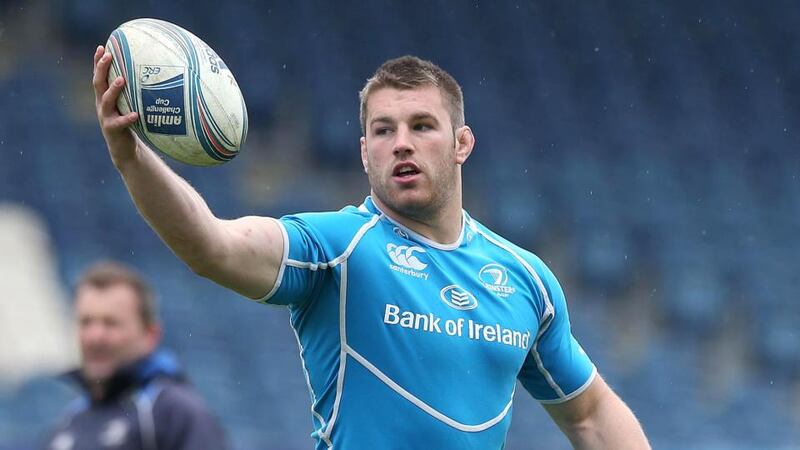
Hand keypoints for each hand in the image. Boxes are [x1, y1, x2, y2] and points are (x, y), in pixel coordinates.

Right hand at [92, 45, 140, 168]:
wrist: (124, 150)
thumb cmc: (130, 124)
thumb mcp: (129, 105)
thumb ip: (133, 92)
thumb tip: (150, 73)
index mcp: (104, 98)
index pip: (99, 76)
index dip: (98, 62)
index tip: (102, 47)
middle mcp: (102, 106)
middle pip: (98, 84)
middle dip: (101, 69)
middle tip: (108, 56)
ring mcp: (106, 118)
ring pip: (106, 101)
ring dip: (113, 90)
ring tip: (122, 80)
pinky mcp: (113, 131)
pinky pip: (120, 123)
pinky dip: (127, 118)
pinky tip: (136, 114)